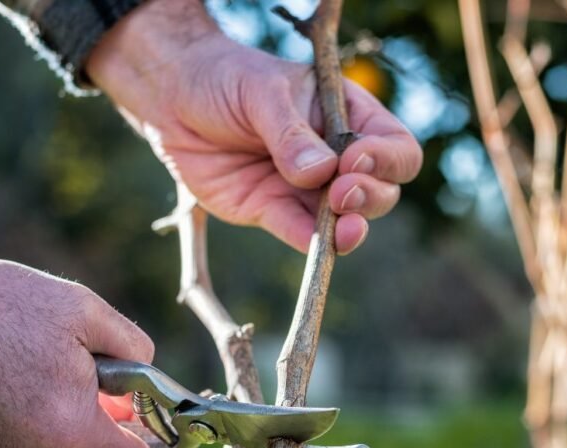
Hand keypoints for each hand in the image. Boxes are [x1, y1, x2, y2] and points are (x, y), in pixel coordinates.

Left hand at [87, 0, 422, 253]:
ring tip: (344, 227)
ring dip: (349, 227)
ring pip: (346, 219)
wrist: (172, 99)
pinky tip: (319, 247)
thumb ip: (290, 133)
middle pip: (381, 190)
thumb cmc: (225, 79)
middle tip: (341, 192)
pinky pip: (301, 234)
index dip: (386, 159)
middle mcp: (336, 157)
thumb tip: (320, 173)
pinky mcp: (273, 211)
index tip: (355, 160)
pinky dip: (313, 245)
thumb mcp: (262, 93)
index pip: (394, 146)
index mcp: (348, 117)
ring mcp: (306, 189)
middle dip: (369, 195)